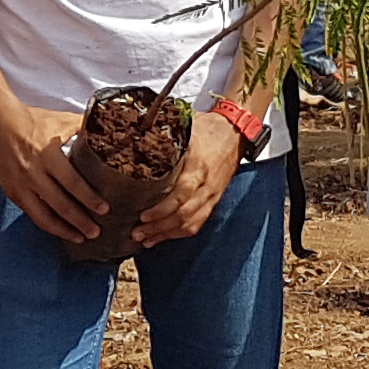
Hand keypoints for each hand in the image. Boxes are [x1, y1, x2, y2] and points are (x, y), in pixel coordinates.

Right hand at [0, 91, 97, 243]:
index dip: (90, 199)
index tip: (104, 209)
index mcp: (47, 155)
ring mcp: (20, 184)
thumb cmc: (30, 119)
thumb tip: (106, 135)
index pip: (73, 183)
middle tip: (96, 232)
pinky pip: (31, 213)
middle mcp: (32, 173)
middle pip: (61, 205)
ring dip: (63, 230)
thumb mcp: (59, 121)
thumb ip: (82, 129)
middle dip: (80, 221)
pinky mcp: (11, 191)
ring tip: (79, 237)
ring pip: (43, 216)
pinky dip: (46, 223)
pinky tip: (58, 228)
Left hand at [136, 109, 242, 246]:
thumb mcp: (186, 129)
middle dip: (159, 227)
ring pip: (191, 222)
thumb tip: (134, 137)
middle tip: (136, 233)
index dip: (161, 209)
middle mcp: (206, 184)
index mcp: (197, 166)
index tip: (143, 216)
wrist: (235, 131)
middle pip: (183, 214)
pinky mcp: (214, 200)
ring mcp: (212, 194)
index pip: (180, 195)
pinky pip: (199, 222)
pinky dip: (180, 232)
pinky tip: (163, 237)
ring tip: (145, 240)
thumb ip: (164, 137)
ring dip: (167, 234)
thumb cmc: (208, 128)